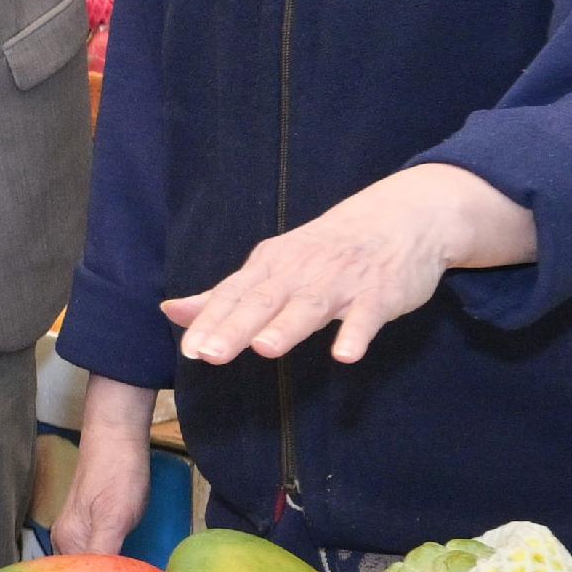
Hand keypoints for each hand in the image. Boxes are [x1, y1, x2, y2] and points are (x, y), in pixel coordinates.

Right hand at [52, 376, 158, 559]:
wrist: (118, 434)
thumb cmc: (117, 474)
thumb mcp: (114, 519)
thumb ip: (104, 553)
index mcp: (68, 541)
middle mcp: (67, 538)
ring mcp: (78, 529)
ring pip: (89, 565)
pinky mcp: (92, 521)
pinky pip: (96, 553)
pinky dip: (109, 565)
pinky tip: (124, 570)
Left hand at [162, 162, 535, 368]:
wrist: (401, 216)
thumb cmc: (327, 251)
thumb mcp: (272, 266)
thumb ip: (224, 296)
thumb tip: (170, 311)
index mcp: (271, 266)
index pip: (233, 296)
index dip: (211, 323)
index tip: (189, 350)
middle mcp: (300, 271)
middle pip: (263, 302)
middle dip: (236, 327)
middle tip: (210, 354)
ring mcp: (340, 281)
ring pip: (309, 306)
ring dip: (287, 327)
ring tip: (265, 349)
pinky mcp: (379, 294)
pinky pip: (366, 316)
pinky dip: (356, 333)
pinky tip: (345, 354)